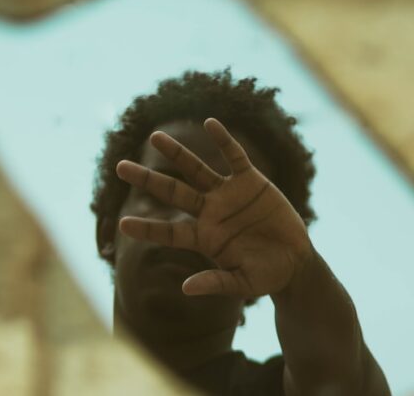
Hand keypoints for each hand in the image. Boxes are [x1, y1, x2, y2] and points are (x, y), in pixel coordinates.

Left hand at [116, 118, 312, 297]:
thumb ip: (216, 282)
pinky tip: (210, 124)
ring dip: (176, 153)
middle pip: (172, 192)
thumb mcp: (242, 283)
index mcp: (203, 238)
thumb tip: (185, 289)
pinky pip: (234, 156)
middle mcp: (210, 212)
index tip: (122, 224)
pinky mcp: (250, 180)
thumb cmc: (265, 275)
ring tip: (154, 137)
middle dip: (147, 180)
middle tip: (119, 167)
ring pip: (196, 169)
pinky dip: (224, 140)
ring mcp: (228, 194)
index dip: (147, 228)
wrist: (294, 260)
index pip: (168, 231)